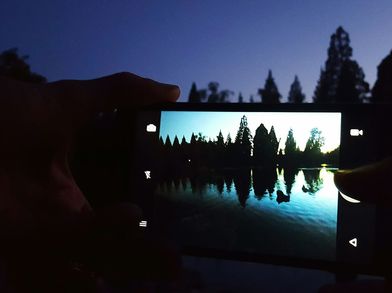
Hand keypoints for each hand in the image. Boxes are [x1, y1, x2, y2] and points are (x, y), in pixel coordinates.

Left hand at [0, 73, 179, 291]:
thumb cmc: (12, 110)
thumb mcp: (73, 100)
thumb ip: (122, 94)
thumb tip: (171, 90)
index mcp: (69, 197)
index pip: (115, 229)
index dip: (145, 239)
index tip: (178, 240)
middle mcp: (58, 218)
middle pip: (107, 250)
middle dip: (143, 261)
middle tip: (178, 262)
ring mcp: (41, 226)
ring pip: (93, 255)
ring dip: (132, 260)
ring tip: (171, 260)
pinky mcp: (22, 229)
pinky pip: (69, 239)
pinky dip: (102, 231)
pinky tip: (132, 214)